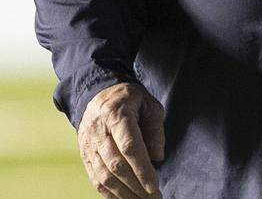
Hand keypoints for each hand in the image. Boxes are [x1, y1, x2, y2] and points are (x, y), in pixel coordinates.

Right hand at [78, 82, 165, 198]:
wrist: (98, 94)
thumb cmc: (131, 99)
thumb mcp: (150, 104)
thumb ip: (155, 129)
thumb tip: (157, 157)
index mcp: (116, 115)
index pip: (129, 147)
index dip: (142, 169)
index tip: (155, 185)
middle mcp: (98, 132)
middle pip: (116, 165)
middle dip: (136, 185)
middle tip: (154, 197)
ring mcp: (88, 145)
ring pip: (103, 175)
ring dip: (124, 193)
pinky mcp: (85, 155)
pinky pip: (95, 178)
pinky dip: (109, 193)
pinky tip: (125, 198)